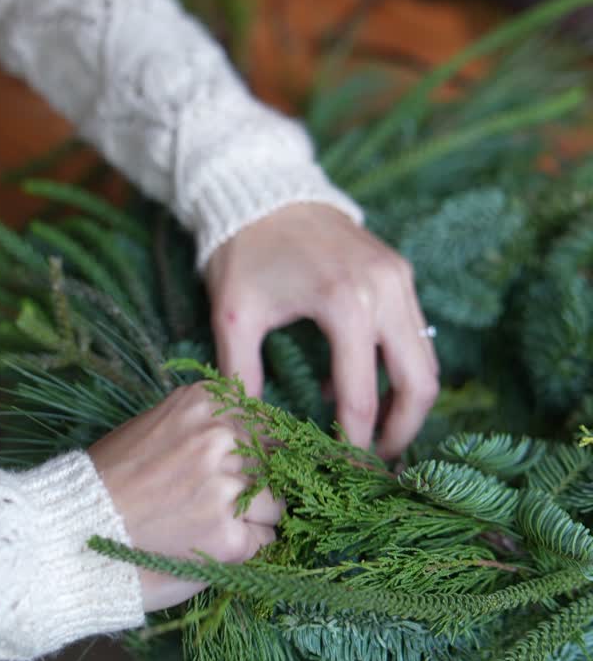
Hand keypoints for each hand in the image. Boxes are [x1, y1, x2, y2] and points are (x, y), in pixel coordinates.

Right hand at [89, 382, 281, 612]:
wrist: (69, 534)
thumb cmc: (108, 485)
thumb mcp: (154, 429)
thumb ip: (203, 428)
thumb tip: (256, 438)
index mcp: (203, 403)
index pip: (263, 423)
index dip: (254, 452)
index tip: (235, 469)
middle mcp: (220, 438)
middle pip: (273, 461)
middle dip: (255, 484)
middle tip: (214, 505)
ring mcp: (227, 488)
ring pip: (275, 503)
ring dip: (252, 518)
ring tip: (207, 527)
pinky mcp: (230, 538)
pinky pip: (264, 541)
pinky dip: (243, 549)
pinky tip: (206, 548)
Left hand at [204, 204, 438, 459]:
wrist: (262, 188)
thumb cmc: (243, 252)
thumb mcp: (234, 318)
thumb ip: (242, 378)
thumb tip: (251, 435)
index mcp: (345, 304)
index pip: (360, 395)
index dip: (352, 443)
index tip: (341, 471)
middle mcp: (386, 291)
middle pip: (419, 383)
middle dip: (401, 431)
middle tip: (375, 465)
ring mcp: (400, 279)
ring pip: (426, 360)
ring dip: (406, 403)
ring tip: (374, 435)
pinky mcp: (401, 272)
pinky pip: (414, 334)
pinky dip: (397, 368)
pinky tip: (356, 386)